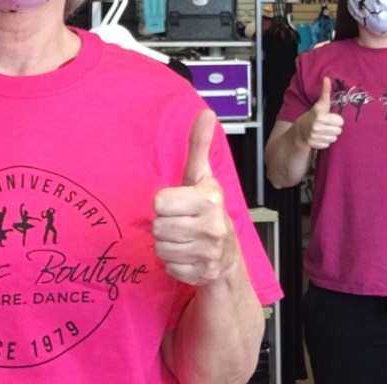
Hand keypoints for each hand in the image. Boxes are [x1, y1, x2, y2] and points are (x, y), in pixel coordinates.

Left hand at [152, 110, 237, 285]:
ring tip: (185, 239)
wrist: (228, 254)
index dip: (165, 204)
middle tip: (181, 223)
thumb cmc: (207, 210)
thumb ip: (199, 145)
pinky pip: (169, 267)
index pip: (159, 202)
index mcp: (209, 199)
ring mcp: (209, 252)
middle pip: (157, 227)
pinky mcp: (203, 273)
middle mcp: (212, 226)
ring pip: (161, 248)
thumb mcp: (201, 177)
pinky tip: (189, 256)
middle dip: (165, 226)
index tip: (179, 204)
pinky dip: (175, 264)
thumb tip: (206, 112)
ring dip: (168, 245)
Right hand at [295, 76, 342, 149]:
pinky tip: (320, 137)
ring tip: (323, 130)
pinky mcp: (316, 145)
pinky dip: (325, 141)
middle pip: (339, 130)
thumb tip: (327, 78)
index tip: (329, 117)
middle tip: (326, 124)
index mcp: (319, 116)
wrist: (299, 131)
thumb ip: (325, 92)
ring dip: (330, 134)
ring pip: (335, 138)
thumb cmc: (312, 116)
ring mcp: (315, 137)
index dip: (336, 119)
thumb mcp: (319, 104)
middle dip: (334, 127)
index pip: (340, 121)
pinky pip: (329, 144)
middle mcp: (317, 127)